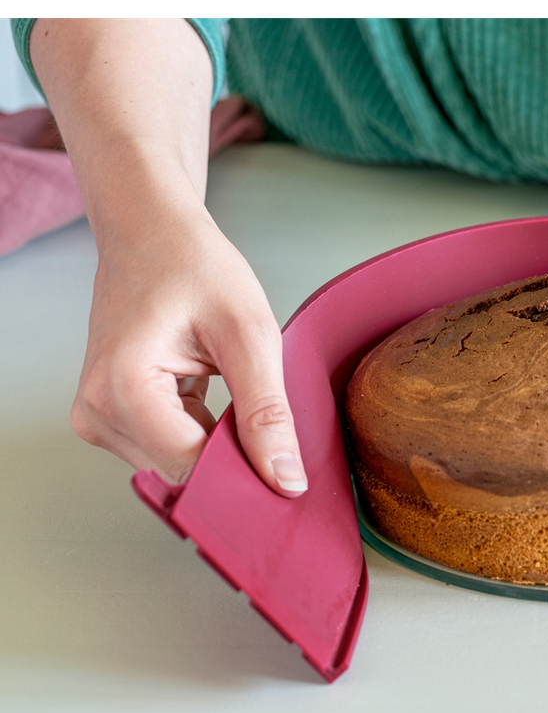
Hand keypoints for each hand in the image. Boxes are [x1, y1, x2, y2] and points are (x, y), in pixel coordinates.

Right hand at [72, 206, 307, 495]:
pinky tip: (207, 385)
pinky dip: (201, 427)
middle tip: (255, 400)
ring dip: (216, 438)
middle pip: (182, 472)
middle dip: (230, 453)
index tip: (280, 454)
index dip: (244, 468)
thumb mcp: (249, 336)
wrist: (151, 232)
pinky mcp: (110, 415)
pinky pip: (169, 446)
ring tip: (224, 381)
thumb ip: (267, 413)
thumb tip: (285, 480)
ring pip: (178, 464)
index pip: (192, 470)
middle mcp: (97, 411)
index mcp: (121, 390)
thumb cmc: (193, 266)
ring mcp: (98, 416)